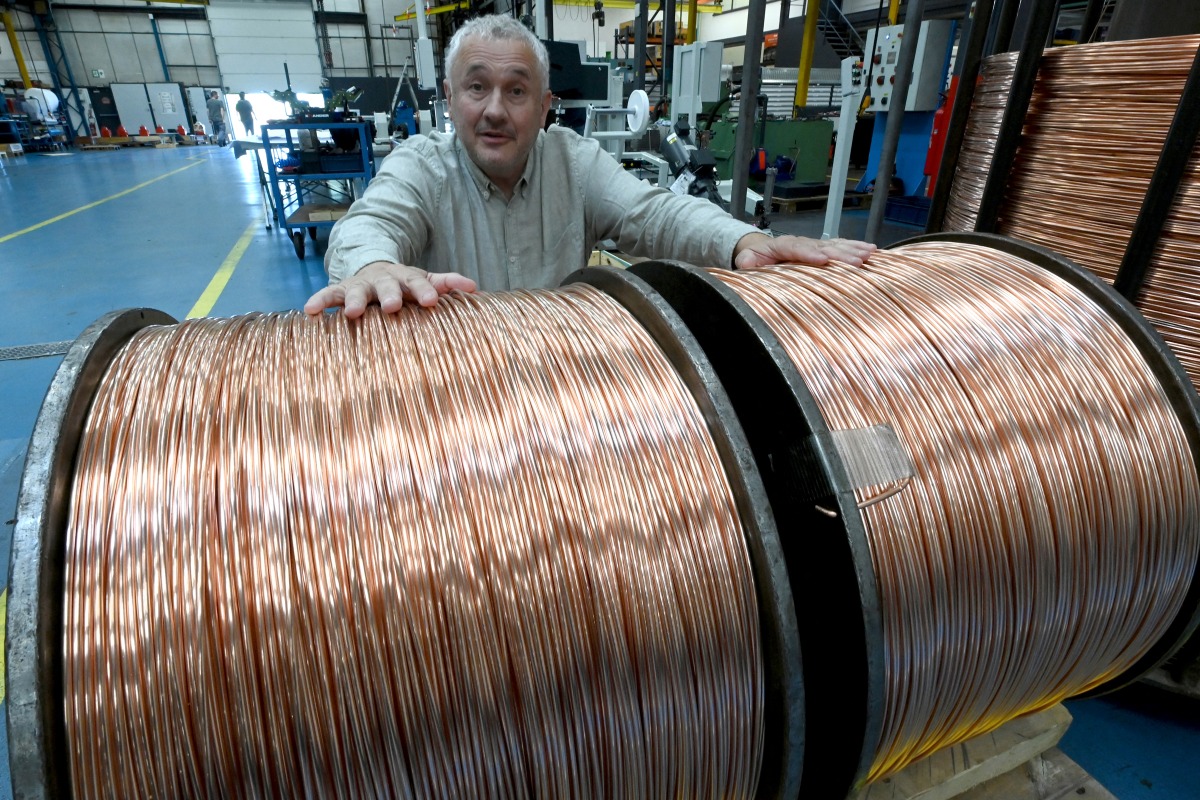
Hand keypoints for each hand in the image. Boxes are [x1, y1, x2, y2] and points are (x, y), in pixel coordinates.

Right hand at [304, 261, 477, 318]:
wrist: (372, 267)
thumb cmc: (404, 284)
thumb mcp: (426, 279)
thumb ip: (448, 282)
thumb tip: (475, 287)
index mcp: (407, 277)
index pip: (419, 282)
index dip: (425, 290)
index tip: (432, 301)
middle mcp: (383, 279)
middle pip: (388, 285)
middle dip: (390, 295)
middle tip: (393, 307)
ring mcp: (361, 284)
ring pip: (357, 291)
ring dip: (355, 301)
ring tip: (353, 313)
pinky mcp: (341, 291)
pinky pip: (328, 295)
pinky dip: (319, 301)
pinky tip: (310, 311)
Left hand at [733, 232, 876, 269]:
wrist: (759, 248)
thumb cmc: (755, 257)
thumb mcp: (746, 261)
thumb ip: (747, 262)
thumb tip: (746, 264)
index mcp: (782, 246)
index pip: (796, 248)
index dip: (810, 254)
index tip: (823, 260)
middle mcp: (801, 242)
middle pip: (822, 247)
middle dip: (840, 254)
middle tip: (856, 261)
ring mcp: (813, 244)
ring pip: (835, 245)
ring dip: (853, 250)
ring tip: (869, 254)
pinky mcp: (822, 248)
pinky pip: (840, 247)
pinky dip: (855, 248)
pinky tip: (871, 251)